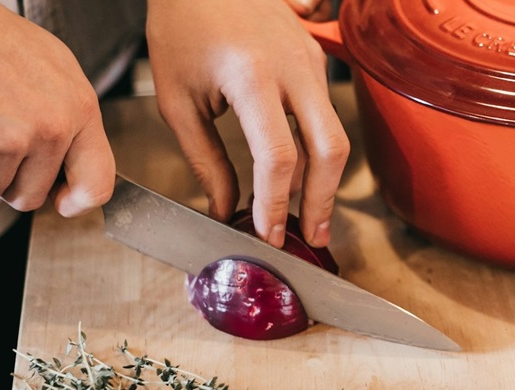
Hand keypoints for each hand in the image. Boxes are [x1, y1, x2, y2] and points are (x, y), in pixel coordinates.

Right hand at [0, 0, 114, 216]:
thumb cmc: (4, 44)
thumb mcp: (60, 72)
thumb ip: (76, 122)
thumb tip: (79, 175)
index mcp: (80, 110)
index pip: (97, 185)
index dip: (78, 204)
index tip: (65, 204)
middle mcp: (51, 127)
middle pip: (31, 196)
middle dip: (12, 180)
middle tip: (1, 144)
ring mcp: (12, 136)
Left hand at [145, 0, 348, 247]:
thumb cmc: (181, 26)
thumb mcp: (178, 100)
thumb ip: (206, 161)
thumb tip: (226, 208)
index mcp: (251, 76)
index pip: (278, 156)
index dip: (276, 203)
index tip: (268, 232)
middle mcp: (293, 68)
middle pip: (331, 150)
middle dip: (324, 201)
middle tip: (312, 237)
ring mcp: (311, 62)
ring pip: (335, 135)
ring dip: (323, 181)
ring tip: (306, 215)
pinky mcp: (316, 61)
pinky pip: (326, 116)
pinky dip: (317, 153)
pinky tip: (300, 176)